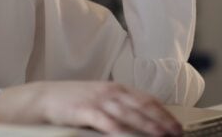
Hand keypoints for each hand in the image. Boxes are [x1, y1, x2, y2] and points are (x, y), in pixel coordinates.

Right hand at [0, 81, 181, 135]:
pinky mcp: (85, 110)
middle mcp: (111, 92)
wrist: (44, 98)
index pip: (147, 99)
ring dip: (147, 126)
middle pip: (142, 107)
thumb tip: (141, 119)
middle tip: (176, 134)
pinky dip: (119, 130)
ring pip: (129, 115)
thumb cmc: (73, 101)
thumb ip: (119, 105)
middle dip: (162, 121)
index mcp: (117, 88)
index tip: (177, 125)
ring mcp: (99, 100)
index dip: (164, 113)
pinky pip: (106, 122)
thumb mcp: (100, 98)